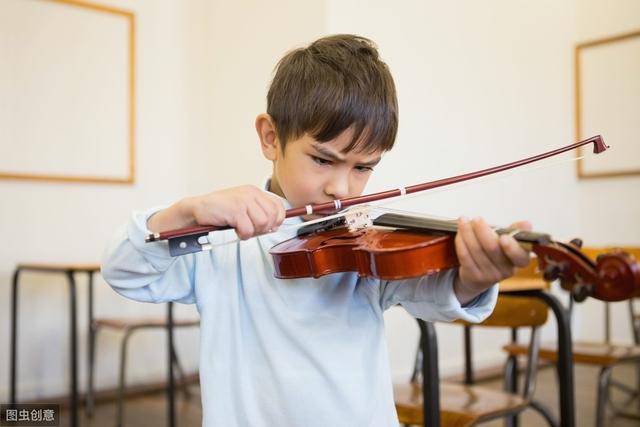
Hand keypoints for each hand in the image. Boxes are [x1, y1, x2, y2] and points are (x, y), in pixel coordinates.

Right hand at [147, 185, 285, 239]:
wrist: (197, 208)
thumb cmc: (220, 210)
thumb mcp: (243, 206)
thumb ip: (259, 212)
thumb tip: (275, 226)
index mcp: (254, 191)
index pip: (278, 206)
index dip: (278, 220)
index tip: (270, 227)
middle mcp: (251, 193)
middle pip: (272, 216)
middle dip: (264, 228)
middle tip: (251, 229)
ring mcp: (243, 201)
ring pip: (262, 224)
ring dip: (252, 232)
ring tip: (241, 229)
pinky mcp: (235, 210)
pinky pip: (248, 230)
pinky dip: (243, 234)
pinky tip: (235, 230)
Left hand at [453, 217, 531, 304]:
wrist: (479, 277)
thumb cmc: (496, 254)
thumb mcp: (509, 242)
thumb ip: (515, 231)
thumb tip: (527, 224)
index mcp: (520, 260)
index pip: (520, 256)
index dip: (512, 248)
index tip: (504, 237)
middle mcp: (507, 270)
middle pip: (493, 249)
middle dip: (482, 231)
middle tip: (476, 219)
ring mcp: (490, 275)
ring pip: (477, 251)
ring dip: (468, 233)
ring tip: (463, 221)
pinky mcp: (474, 276)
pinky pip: (465, 257)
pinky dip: (461, 242)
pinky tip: (460, 233)